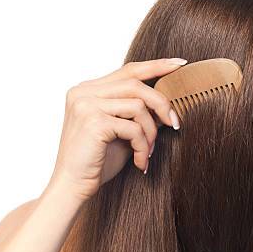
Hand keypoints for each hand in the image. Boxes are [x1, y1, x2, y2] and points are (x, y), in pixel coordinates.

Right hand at [50, 58, 185, 201]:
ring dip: (151, 132)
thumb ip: (137, 115)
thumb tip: (168, 104)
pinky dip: (142, 146)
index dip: (156, 66)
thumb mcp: (121, 133)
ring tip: (148, 152)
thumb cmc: (96, 163)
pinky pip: (133, 127)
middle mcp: (83, 92)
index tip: (180, 65)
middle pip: (136, 83)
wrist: (72, 187)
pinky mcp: (93, 122)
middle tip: (174, 124)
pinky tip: (140, 162)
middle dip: (161, 104)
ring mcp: (86, 105)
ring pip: (138, 105)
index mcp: (87, 90)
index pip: (128, 70)